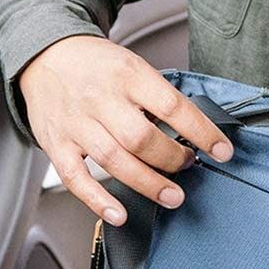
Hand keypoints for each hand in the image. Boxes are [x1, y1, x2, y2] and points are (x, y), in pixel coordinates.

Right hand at [18, 35, 232, 224]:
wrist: (46, 55)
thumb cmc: (97, 65)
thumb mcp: (133, 65)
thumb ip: (158, 96)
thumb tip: (194, 132)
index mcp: (128, 75)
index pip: (172, 107)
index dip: (202, 132)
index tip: (222, 150)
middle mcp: (101, 98)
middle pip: (141, 138)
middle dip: (173, 160)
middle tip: (188, 166)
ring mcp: (76, 123)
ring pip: (113, 160)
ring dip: (147, 183)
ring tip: (171, 195)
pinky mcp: (56, 144)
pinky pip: (76, 178)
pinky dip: (98, 200)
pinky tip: (120, 213)